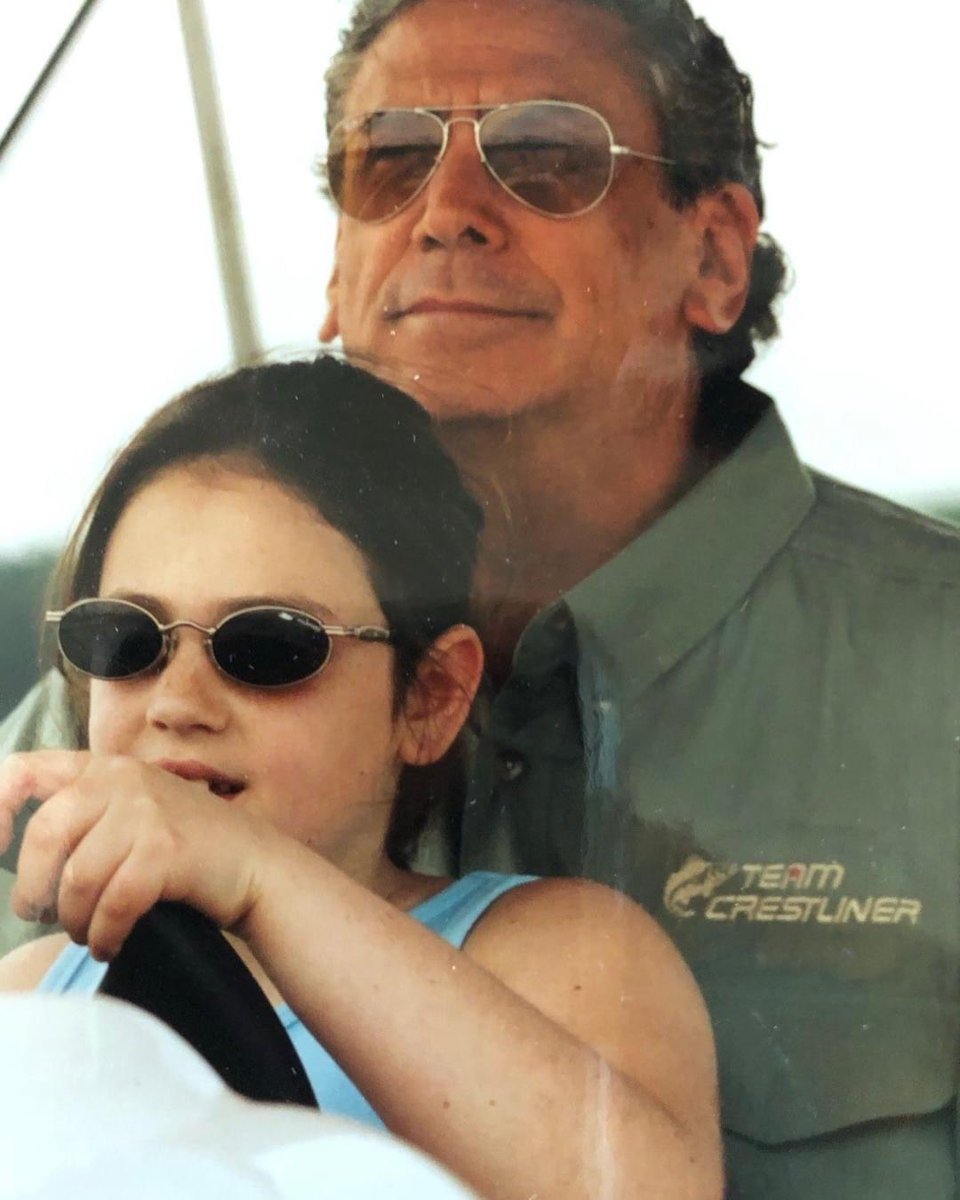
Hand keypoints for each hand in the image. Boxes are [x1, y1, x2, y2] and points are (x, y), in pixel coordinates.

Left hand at [0, 750, 273, 958]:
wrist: (258, 867)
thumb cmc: (189, 853)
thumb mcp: (133, 815)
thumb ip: (85, 821)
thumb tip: (23, 865)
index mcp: (104, 768)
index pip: (22, 771)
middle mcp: (122, 778)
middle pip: (44, 836)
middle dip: (36, 890)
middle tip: (45, 916)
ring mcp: (146, 810)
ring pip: (76, 878)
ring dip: (76, 920)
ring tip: (91, 932)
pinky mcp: (165, 849)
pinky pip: (111, 904)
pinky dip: (105, 935)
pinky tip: (112, 944)